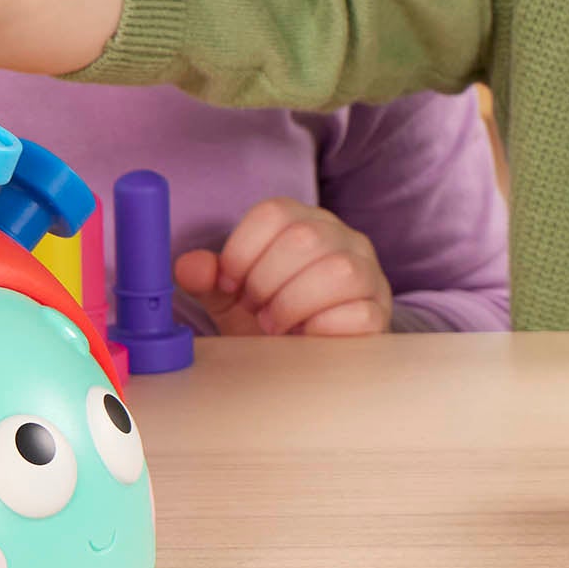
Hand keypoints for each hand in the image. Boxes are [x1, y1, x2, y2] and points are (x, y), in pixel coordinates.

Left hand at [174, 200, 392, 336]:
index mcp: (303, 221)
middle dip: (266, 281)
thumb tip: (188, 267)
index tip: (227, 284)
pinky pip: (359, 312)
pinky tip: (307, 336)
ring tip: (275, 325)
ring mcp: (367, 271)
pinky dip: (323, 328)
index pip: (274, 212)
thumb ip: (209, 280)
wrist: (311, 354)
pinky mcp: (380, 311)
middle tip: (255, 309)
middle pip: (304, 238)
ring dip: (294, 304)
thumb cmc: (273, 316)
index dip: (241, 250)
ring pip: (338, 271)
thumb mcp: (234, 298)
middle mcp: (341, 236)